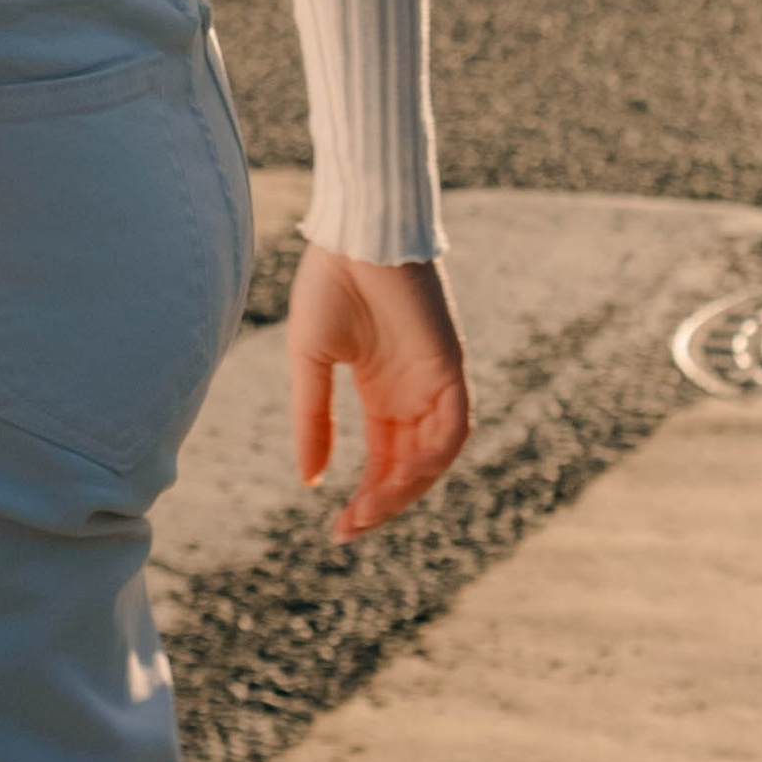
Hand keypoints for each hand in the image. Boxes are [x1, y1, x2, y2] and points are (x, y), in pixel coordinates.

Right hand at [286, 246, 470, 543]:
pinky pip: (453, 427)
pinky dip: (433, 457)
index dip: (366, 497)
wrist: (355, 233)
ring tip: (372, 508)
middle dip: (384, 503)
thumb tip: (308, 479)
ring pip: (435, 456)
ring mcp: (435, 381)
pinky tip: (400, 476)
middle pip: (410, 467)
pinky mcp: (451, 366)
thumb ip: (313, 419)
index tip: (338, 529)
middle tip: (351, 528)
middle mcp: (413, 394)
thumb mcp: (310, 361)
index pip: (382, 460)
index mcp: (382, 391)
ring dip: (408, 488)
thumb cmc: (331, 284)